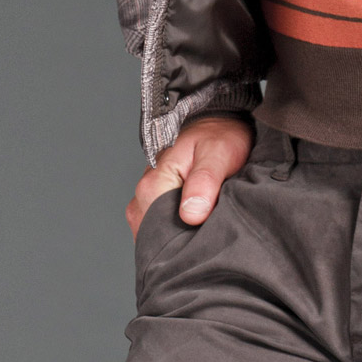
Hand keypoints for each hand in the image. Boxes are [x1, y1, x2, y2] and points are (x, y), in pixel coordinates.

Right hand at [125, 114, 254, 239]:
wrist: (219, 125)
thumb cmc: (219, 135)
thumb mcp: (218, 152)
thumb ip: (205, 181)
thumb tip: (191, 214)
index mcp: (152, 183)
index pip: (160, 231)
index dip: (187, 235)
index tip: (208, 228)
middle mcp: (142, 195)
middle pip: (159, 236)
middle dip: (185, 237)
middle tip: (212, 222)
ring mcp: (146, 203)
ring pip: (162, 235)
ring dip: (184, 232)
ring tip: (208, 216)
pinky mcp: (154, 206)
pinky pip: (164, 229)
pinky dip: (182, 229)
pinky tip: (200, 219)